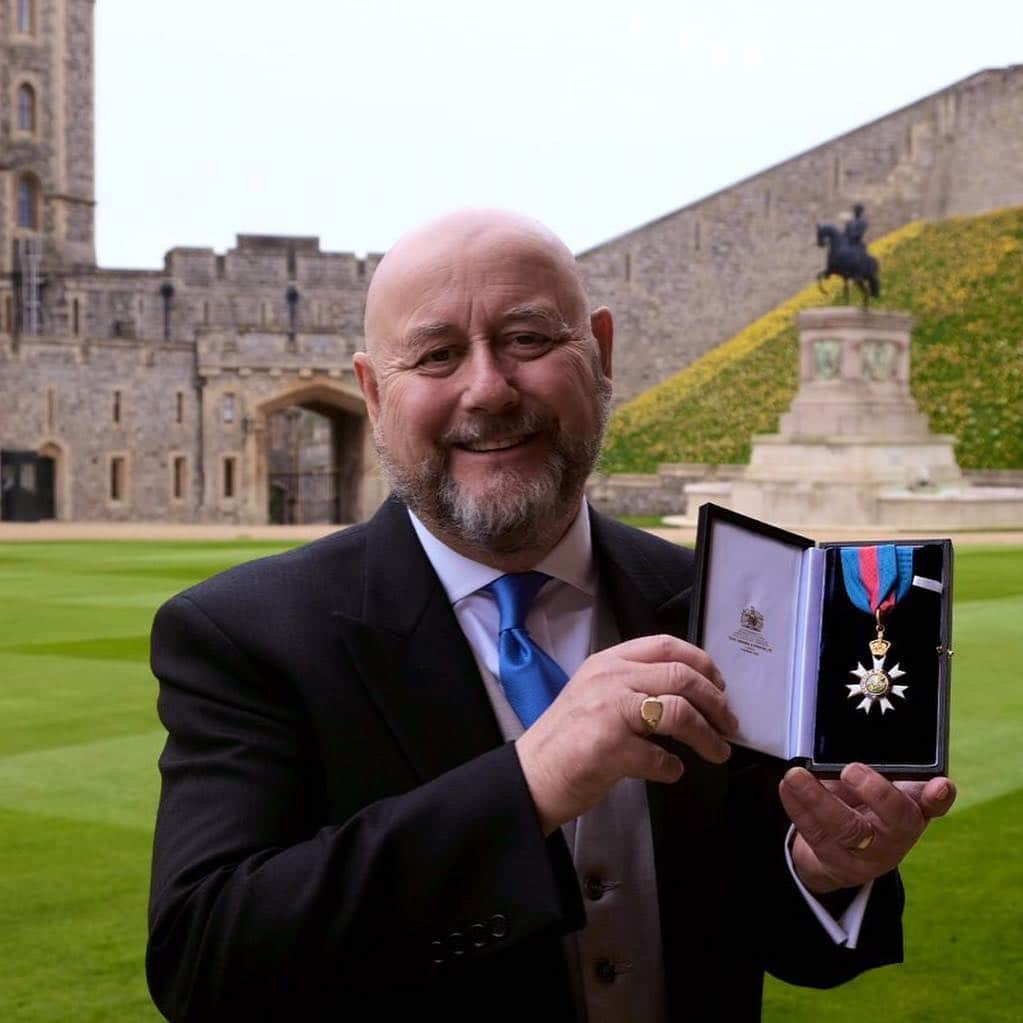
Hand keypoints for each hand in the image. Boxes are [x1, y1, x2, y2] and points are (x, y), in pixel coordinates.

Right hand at [515, 635, 738, 833]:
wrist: (532, 775)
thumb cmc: (566, 740)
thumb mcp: (595, 693)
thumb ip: (633, 684)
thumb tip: (687, 692)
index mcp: (607, 663)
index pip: (666, 646)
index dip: (703, 663)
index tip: (720, 685)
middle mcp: (609, 680)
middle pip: (682, 677)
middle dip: (716, 702)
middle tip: (729, 723)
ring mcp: (608, 712)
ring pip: (679, 711)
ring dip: (707, 736)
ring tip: (718, 751)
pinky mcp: (610, 748)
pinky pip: (660, 757)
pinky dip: (673, 768)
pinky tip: (672, 771)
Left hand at [780, 762, 956, 893]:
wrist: (846, 854)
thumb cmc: (868, 808)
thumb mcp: (883, 788)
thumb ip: (885, 769)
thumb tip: (866, 740)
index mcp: (914, 810)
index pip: (934, 804)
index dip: (939, 796)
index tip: (941, 784)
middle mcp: (897, 835)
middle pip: (894, 820)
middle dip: (876, 793)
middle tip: (851, 769)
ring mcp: (867, 854)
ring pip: (846, 830)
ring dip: (818, 800)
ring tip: (796, 775)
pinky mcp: (835, 862)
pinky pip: (815, 835)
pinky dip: (798, 808)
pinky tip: (787, 787)